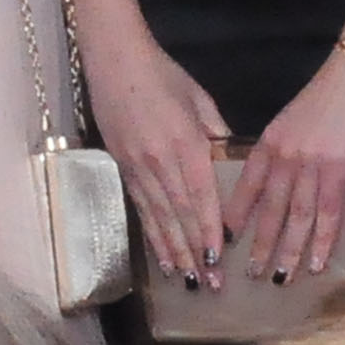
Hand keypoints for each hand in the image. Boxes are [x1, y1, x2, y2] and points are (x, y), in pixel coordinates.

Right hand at [88, 35, 228, 289]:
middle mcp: (160, 161)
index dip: (208, 230)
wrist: (114, 59)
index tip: (219, 259)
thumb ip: (216, 132)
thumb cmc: (162, 74)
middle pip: (180, 215)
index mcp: (186, 143)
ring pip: (158, 217)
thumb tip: (230, 160)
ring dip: (173, 252)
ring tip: (186, 280)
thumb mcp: (199, 98)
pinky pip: (140, 208)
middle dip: (195, 252)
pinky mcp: (121, 166)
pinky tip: (160, 255)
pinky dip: (151, 235)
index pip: (201, 196)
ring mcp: (137, 166)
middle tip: (209, 285)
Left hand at [226, 43, 344, 286]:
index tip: (223, 240)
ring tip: (279, 278)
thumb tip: (282, 173)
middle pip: (267, 208)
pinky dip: (323, 242)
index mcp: (270, 141)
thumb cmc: (334, 93)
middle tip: (248, 276)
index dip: (235, 214)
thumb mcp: (298, 119)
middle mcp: (283, 155)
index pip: (245, 184)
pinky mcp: (339, 169)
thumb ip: (287, 145)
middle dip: (257, 244)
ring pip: (294, 217)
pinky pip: (327, 213)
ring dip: (287, 251)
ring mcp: (310, 163)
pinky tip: (318, 264)